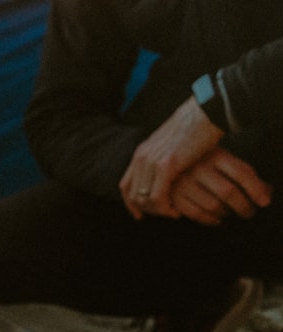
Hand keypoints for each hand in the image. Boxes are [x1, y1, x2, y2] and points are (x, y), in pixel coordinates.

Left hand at [119, 95, 224, 218]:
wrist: (208, 112)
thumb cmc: (197, 129)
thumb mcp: (172, 146)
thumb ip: (162, 160)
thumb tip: (164, 176)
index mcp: (142, 152)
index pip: (126, 185)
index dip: (130, 204)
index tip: (140, 216)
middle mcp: (142, 157)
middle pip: (133, 195)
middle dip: (147, 210)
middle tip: (165, 214)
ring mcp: (152, 161)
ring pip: (143, 199)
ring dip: (157, 211)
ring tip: (173, 213)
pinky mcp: (166, 165)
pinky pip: (157, 197)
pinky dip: (165, 209)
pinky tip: (177, 212)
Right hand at [169, 148, 272, 225]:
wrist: (166, 158)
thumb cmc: (203, 162)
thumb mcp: (224, 160)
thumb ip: (243, 174)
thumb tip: (265, 194)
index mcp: (215, 154)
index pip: (242, 173)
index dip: (256, 189)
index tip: (264, 202)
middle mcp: (198, 166)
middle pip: (227, 192)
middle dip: (243, 207)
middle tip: (248, 213)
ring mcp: (183, 181)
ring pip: (212, 205)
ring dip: (226, 214)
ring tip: (230, 214)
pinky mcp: (172, 195)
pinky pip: (195, 214)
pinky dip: (208, 220)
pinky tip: (216, 220)